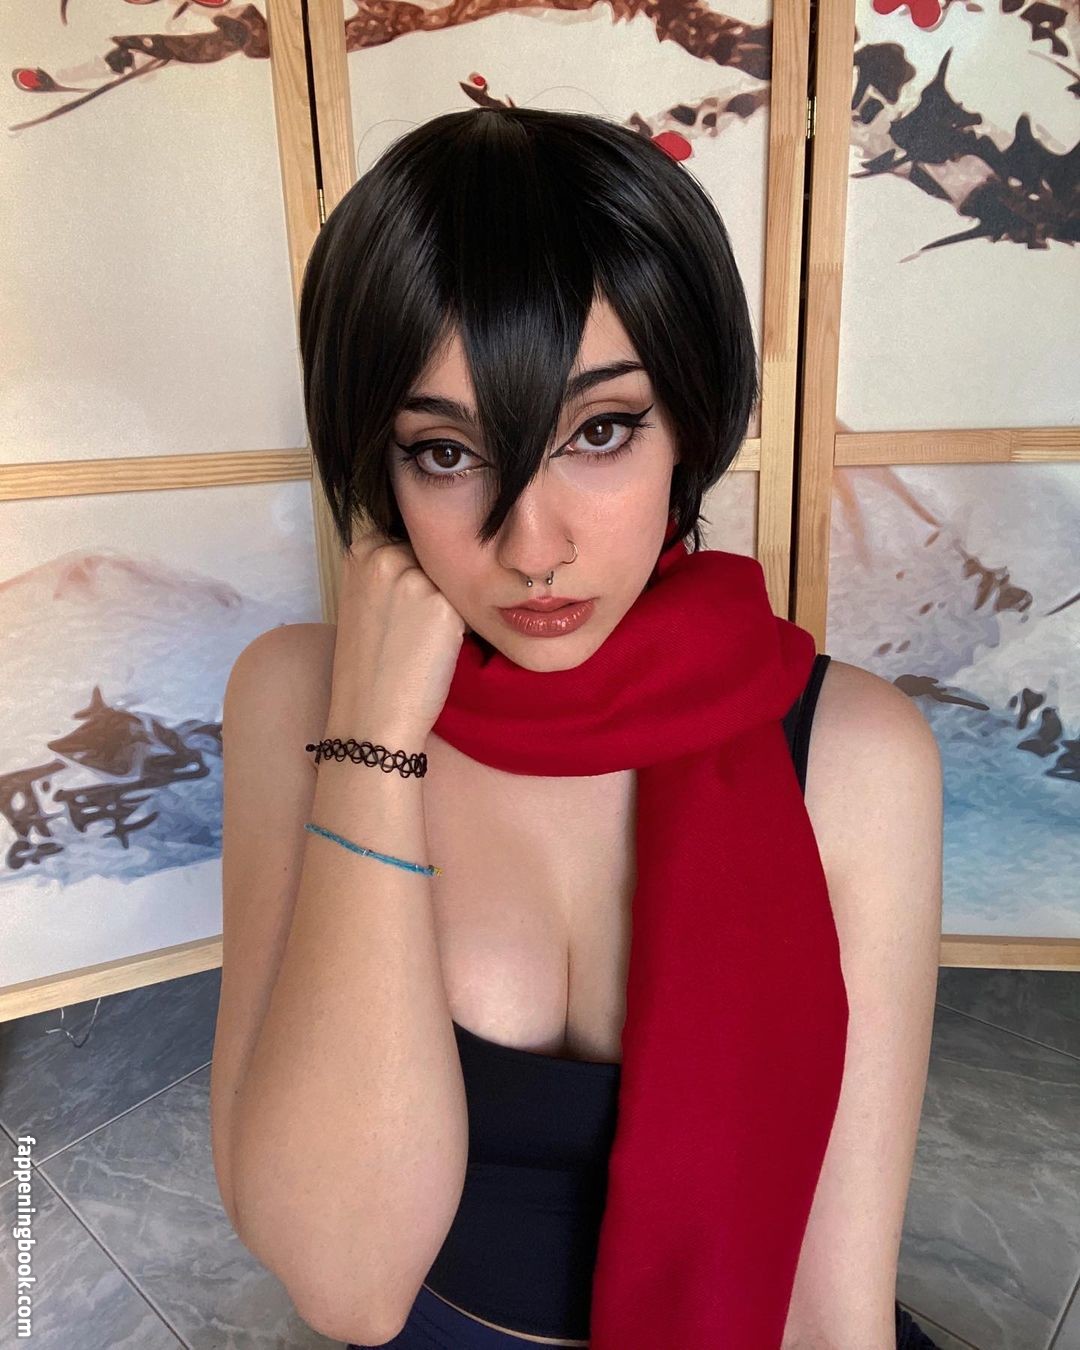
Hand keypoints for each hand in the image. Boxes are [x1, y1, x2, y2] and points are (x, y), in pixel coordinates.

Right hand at [326, 521, 466, 743]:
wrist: (371, 714)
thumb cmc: (367, 664)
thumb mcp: (362, 600)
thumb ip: (387, 570)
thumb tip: (428, 554)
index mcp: (362, 551)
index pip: (408, 536)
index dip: (414, 568)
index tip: (406, 599)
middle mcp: (386, 556)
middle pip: (433, 556)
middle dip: (433, 582)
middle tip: (416, 625)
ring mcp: (416, 579)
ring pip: (452, 580)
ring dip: (449, 603)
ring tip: (425, 638)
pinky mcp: (445, 607)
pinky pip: (467, 605)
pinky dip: (462, 626)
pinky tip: (440, 649)